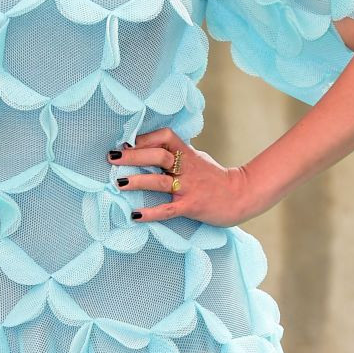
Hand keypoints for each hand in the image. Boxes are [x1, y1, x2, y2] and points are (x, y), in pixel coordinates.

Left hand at [108, 127, 261, 227]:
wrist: (241, 196)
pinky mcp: (191, 207)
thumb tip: (153, 147)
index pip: (166, 137)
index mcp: (188, 154)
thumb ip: (179, 154)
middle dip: (133, 156)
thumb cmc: (216, 178)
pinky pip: (168, 210)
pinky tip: (135, 215)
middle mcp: (187, 169)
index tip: (128, 142)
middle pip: (158, 156)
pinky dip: (151, 213)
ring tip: (118, 183)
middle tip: (112, 157)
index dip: (146, 138)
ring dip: (137, 181)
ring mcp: (189, 188)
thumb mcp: (198, 159)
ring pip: (160, 182)